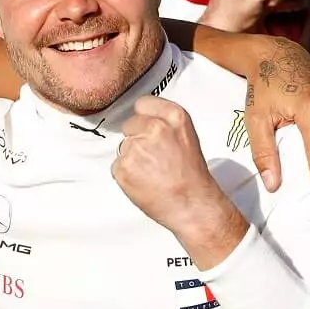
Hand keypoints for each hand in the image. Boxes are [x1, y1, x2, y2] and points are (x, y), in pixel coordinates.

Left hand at [112, 97, 244, 257]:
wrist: (191, 205)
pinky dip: (126, 175)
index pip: (143, 103)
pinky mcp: (123, 167)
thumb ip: (165, 124)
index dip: (144, 117)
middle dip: (137, 138)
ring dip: (132, 158)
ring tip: (152, 172)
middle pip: (130, 124)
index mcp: (174, 117)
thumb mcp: (187, 137)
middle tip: (153, 156)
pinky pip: (116, 166)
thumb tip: (145, 121)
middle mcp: (154, 128)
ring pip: (123, 147)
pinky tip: (144, 181)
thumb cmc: (192, 177)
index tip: (147, 126)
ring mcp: (136, 148)